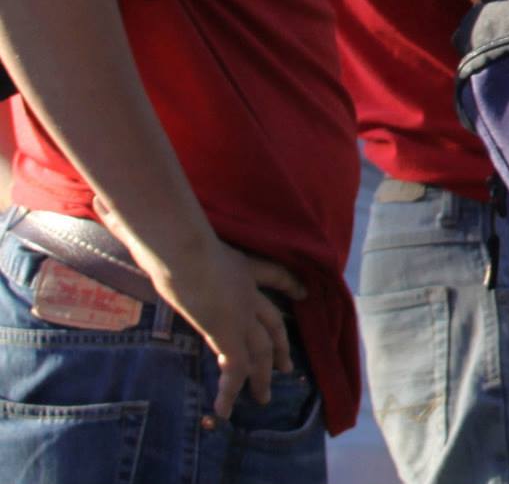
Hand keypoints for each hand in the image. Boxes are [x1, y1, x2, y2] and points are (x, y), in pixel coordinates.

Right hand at [98, 199, 303, 417]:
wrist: (181, 245)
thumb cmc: (168, 230)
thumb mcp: (158, 225)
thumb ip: (135, 219)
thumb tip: (101, 202)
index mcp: (239, 263)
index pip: (274, 273)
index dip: (290, 284)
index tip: (303, 293)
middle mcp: (246, 290)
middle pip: (273, 321)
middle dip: (280, 344)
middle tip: (286, 365)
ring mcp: (240, 313)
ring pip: (262, 349)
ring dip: (264, 375)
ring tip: (266, 395)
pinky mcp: (227, 333)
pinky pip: (235, 368)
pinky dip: (231, 391)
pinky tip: (226, 410)